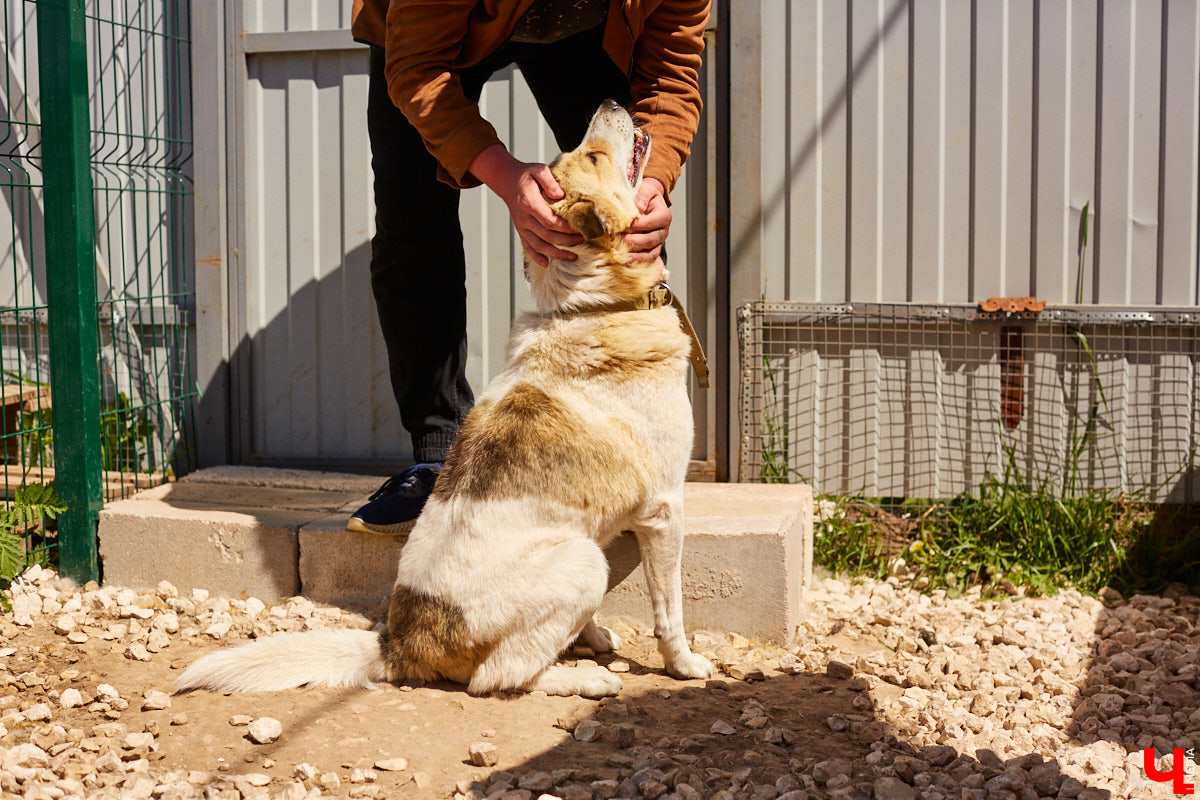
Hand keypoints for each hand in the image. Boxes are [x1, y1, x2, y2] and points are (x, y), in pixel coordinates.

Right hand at [469, 144, 581, 266]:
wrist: (507, 181)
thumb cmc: (526, 175)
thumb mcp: (538, 170)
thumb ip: (549, 181)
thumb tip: (560, 195)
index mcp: (530, 203)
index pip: (550, 221)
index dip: (566, 228)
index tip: (581, 228)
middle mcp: (524, 218)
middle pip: (548, 236)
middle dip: (567, 241)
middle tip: (584, 240)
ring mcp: (522, 227)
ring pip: (539, 246)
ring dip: (557, 254)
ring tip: (573, 257)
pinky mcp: (521, 231)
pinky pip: (528, 247)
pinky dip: (537, 257)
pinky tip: (547, 264)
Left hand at [624, 178, 670, 262]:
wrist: (650, 200)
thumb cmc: (648, 196)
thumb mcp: (647, 189)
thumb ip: (643, 195)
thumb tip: (638, 207)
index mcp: (664, 215)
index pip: (651, 223)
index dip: (637, 225)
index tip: (625, 225)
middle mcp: (664, 229)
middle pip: (651, 239)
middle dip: (635, 240)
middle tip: (621, 237)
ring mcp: (660, 240)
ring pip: (652, 251)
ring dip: (638, 255)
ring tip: (625, 256)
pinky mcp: (655, 246)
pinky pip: (650, 256)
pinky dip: (640, 260)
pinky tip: (629, 260)